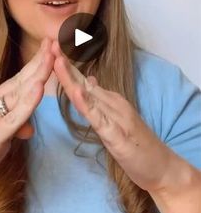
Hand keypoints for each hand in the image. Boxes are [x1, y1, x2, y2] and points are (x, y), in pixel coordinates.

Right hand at [0, 37, 53, 194]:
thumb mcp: (0, 135)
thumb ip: (15, 126)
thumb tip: (29, 128)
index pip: (19, 78)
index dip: (35, 63)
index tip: (49, 46)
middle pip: (21, 79)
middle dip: (40, 60)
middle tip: (54, 41)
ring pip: (20, 92)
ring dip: (38, 73)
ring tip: (52, 56)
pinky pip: (14, 116)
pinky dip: (28, 102)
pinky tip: (39, 88)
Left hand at [51, 40, 174, 192]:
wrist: (163, 168)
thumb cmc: (138, 146)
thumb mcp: (116, 119)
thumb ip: (102, 100)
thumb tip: (89, 81)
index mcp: (109, 101)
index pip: (82, 81)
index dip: (66, 67)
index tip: (51, 50)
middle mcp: (112, 104)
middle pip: (82, 83)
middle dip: (64, 65)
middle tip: (49, 44)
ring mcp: (115, 118)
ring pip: (87, 96)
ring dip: (71, 78)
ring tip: (57, 60)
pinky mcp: (117, 135)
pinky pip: (98, 118)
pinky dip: (87, 105)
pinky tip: (77, 93)